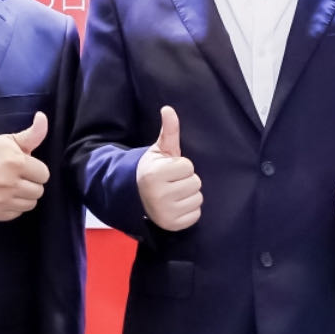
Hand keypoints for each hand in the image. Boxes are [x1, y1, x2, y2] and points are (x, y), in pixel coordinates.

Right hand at [0, 112, 50, 220]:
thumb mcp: (9, 140)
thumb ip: (32, 133)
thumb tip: (43, 117)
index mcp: (15, 163)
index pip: (44, 174)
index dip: (36, 169)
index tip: (25, 166)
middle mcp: (8, 183)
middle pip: (39, 191)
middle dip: (31, 183)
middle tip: (18, 176)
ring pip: (30, 204)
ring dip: (24, 195)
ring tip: (12, 186)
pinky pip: (16, 213)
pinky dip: (13, 206)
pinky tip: (3, 195)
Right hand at [136, 105, 201, 230]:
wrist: (137, 194)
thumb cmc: (153, 169)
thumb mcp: (159, 150)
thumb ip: (169, 131)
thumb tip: (169, 109)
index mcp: (155, 174)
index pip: (188, 166)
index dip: (181, 166)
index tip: (169, 170)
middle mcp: (159, 194)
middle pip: (195, 183)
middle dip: (186, 180)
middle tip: (172, 182)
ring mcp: (165, 212)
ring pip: (197, 199)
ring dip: (189, 195)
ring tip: (174, 193)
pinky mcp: (172, 225)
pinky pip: (195, 215)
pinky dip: (189, 210)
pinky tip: (176, 205)